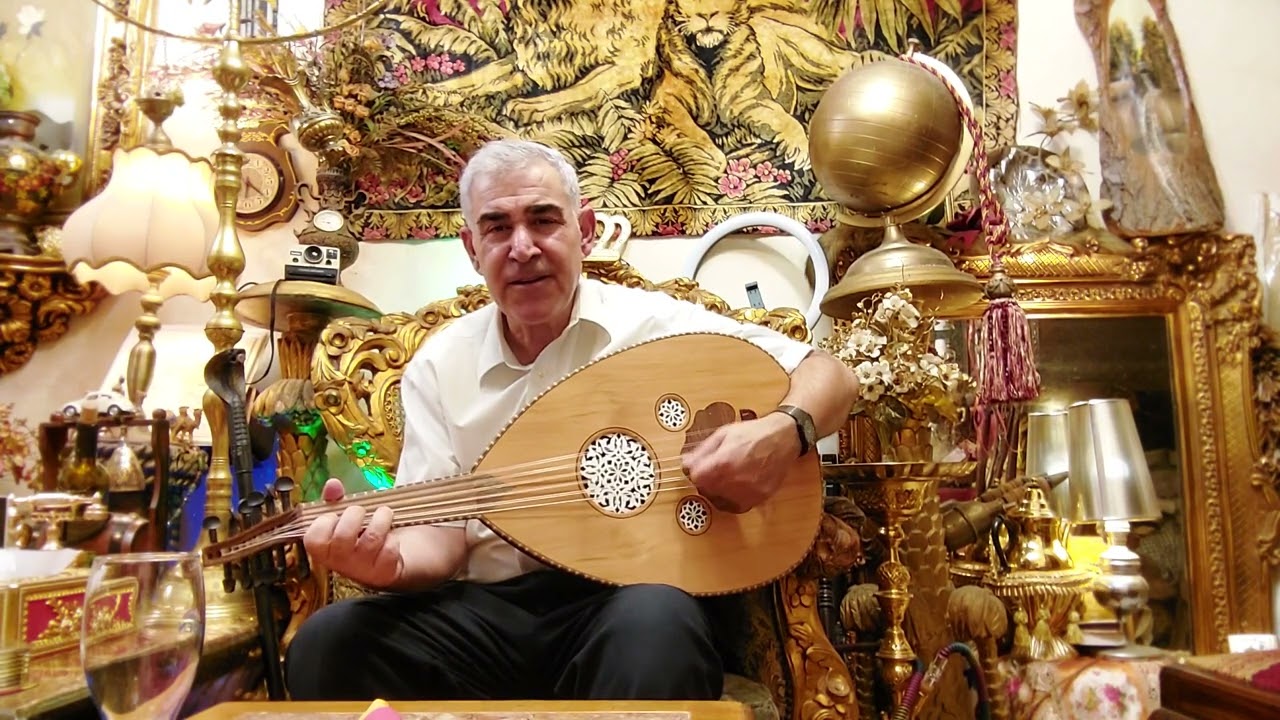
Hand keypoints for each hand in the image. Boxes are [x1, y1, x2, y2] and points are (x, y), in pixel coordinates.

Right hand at [302, 478, 402, 589]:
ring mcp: (361, 570)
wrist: (382, 560)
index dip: (325, 522)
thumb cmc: (356, 536)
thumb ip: (334, 500)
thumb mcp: (341, 518)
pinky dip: (393, 538)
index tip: (336, 514)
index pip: (314, 540)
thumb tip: (333, 484)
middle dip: (355, 514)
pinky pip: (389, 550)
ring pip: (372, 539)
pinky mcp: (383, 572)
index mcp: (323, 550)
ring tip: (384, 513)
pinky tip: (390, 537)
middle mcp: (339, 563)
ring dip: (381, 519)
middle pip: (343, 537)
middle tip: (361, 511)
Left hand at [681, 412, 800, 512]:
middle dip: (704, 481)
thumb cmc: (754, 433)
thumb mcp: (724, 434)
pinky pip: (737, 506)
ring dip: (716, 492)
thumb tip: (686, 463)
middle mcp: (735, 480)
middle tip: (711, 471)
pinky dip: (731, 499)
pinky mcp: (759, 498)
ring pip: (720, 502)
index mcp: (723, 462)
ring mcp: (748, 492)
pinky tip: (734, 487)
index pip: (695, 477)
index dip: (694, 472)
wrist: (783, 438)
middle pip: (706, 491)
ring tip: (724, 478)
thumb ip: (702, 451)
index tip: (697, 467)